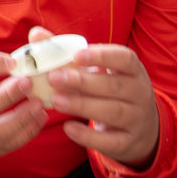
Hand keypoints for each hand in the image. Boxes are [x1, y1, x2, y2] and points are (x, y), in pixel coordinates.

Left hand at [44, 34, 159, 167]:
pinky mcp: (128, 143)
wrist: (140, 129)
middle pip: (114, 86)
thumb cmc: (108, 91)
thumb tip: (36, 34)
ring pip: (112, 112)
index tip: (76, 55)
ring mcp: (137, 119)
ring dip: (82, 105)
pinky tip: (68, 128)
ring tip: (56, 101)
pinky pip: (110, 141)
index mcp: (133, 70)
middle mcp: (140, 93)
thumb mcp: (96, 72)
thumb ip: (66, 54)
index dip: (101, 56)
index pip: (124, 59)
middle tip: (54, 78)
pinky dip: (88, 136)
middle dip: (83, 82)